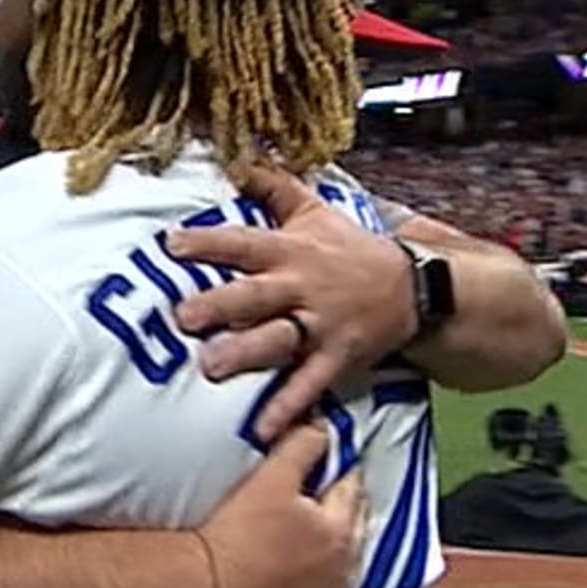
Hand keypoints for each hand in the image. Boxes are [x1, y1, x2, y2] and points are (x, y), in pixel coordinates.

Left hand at [167, 166, 417, 442]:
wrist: (413, 287)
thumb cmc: (348, 249)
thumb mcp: (315, 210)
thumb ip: (273, 185)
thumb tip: (236, 157)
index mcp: (291, 251)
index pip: (244, 243)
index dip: (210, 243)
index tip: (173, 245)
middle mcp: (301, 287)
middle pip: (256, 295)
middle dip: (222, 305)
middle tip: (184, 316)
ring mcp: (319, 325)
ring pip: (279, 340)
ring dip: (247, 353)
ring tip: (211, 368)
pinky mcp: (336, 358)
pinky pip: (309, 385)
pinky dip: (286, 408)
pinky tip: (261, 430)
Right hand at [196, 421, 365, 587]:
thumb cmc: (235, 534)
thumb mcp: (270, 478)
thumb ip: (303, 446)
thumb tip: (322, 428)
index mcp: (339, 528)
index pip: (350, 486)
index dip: (337, 469)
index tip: (324, 463)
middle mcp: (345, 568)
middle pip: (353, 528)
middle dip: (341, 511)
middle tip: (314, 501)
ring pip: (343, 570)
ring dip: (332, 554)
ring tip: (304, 543)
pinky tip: (298, 586)